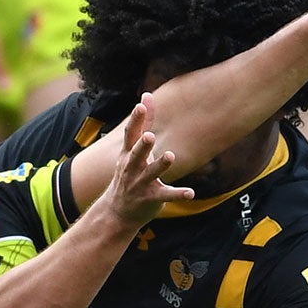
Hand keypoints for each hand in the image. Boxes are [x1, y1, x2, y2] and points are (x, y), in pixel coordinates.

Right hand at [99, 94, 191, 226]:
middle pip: (136, 155)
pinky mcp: (151, 199)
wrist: (117, 212)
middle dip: (142, 146)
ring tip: (170, 156)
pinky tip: (190, 192)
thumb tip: (146, 95)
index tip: (140, 106)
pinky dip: (178, 194)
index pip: (130, 135)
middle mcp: (132, 168)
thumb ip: (142, 123)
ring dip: (160, 166)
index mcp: (128, 154)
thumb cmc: (130, 174)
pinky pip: (165, 195)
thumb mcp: (132, 150)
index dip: (135, 120)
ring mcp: (141, 184)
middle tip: (149, 136)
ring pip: (151, 174)